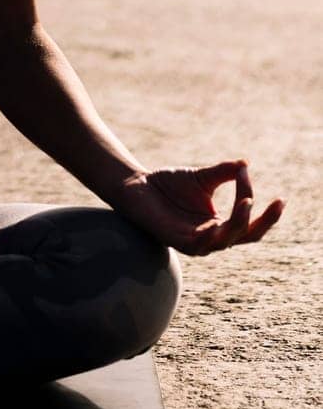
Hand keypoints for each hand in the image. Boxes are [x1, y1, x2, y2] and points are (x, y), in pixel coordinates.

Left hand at [112, 160, 284, 255]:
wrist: (136, 185)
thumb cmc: (168, 185)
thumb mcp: (202, 177)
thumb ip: (224, 173)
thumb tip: (245, 163)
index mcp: (220, 225)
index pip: (252, 226)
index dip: (268, 215)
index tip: (273, 192)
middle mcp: (212, 238)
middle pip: (246, 235)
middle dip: (262, 220)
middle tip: (271, 201)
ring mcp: (196, 242)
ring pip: (226, 239)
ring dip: (238, 221)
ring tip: (246, 200)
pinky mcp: (177, 241)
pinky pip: (199, 245)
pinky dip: (210, 235)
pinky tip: (217, 222)